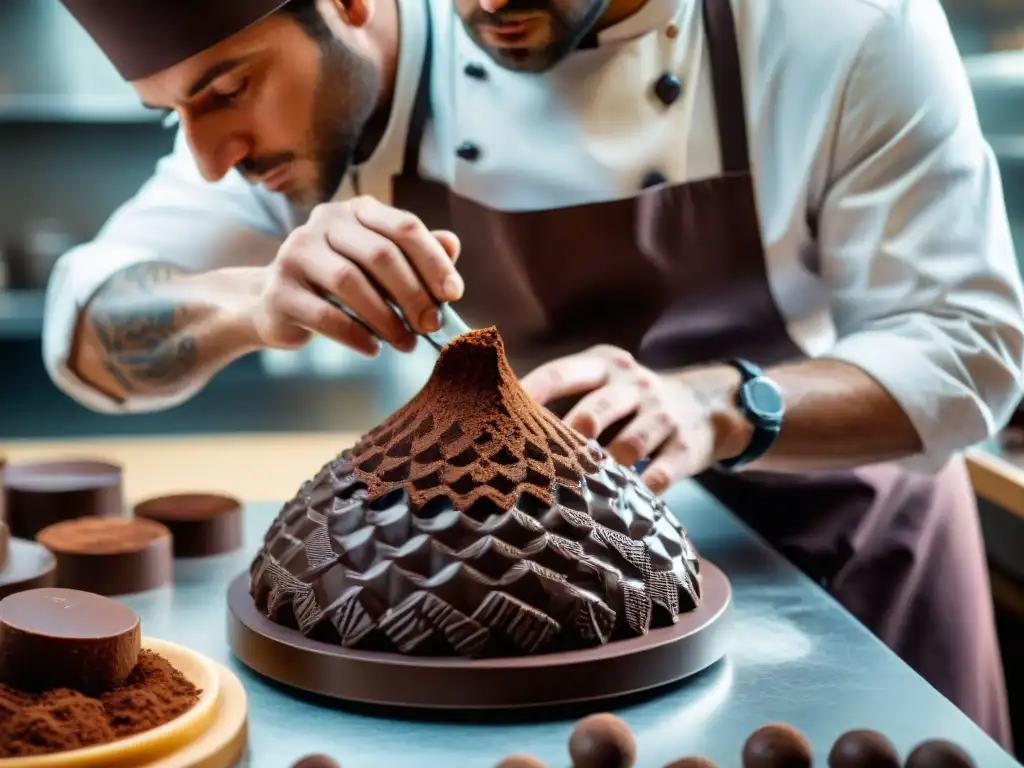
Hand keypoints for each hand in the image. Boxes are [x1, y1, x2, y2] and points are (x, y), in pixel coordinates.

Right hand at [253, 196, 461, 354]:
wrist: (275, 304)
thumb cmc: (340, 285)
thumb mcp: (380, 266)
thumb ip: (416, 254)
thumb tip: (453, 243)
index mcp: (356, 211)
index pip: (404, 226)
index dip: (433, 261)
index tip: (453, 295)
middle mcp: (323, 223)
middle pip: (379, 254)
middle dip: (413, 294)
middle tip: (431, 326)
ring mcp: (296, 254)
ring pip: (350, 283)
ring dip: (386, 318)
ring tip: (406, 343)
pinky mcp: (279, 291)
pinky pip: (326, 315)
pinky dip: (356, 335)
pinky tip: (374, 348)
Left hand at [520, 346, 747, 493]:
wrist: (709, 405)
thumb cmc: (634, 401)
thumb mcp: (605, 383)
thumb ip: (565, 397)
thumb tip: (505, 426)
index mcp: (604, 366)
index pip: (560, 375)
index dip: (529, 396)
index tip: (498, 419)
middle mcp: (634, 385)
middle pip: (595, 411)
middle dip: (567, 438)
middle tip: (538, 465)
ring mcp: (663, 416)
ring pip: (627, 447)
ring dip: (601, 472)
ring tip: (575, 492)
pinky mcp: (685, 447)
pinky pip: (658, 475)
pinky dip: (637, 492)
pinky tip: (618, 507)